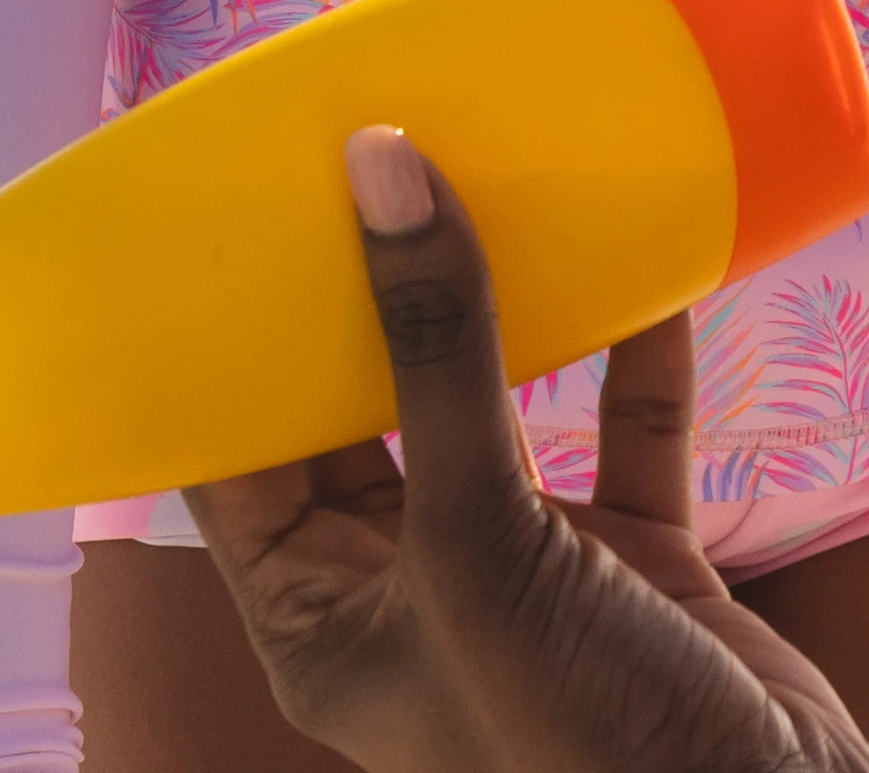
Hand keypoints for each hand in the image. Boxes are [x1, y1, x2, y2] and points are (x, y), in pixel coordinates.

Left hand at [184, 129, 868, 772]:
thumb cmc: (580, 738)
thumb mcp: (484, 548)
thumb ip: (438, 363)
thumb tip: (379, 166)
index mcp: (321, 628)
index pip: (237, 465)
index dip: (224, 345)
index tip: (223, 212)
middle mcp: (409, 594)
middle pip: (362, 417)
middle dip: (363, 296)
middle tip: (356, 154)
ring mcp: (524, 578)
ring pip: (492, 413)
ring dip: (498, 307)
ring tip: (487, 173)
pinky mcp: (633, 565)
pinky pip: (621, 434)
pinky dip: (633, 351)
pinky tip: (645, 259)